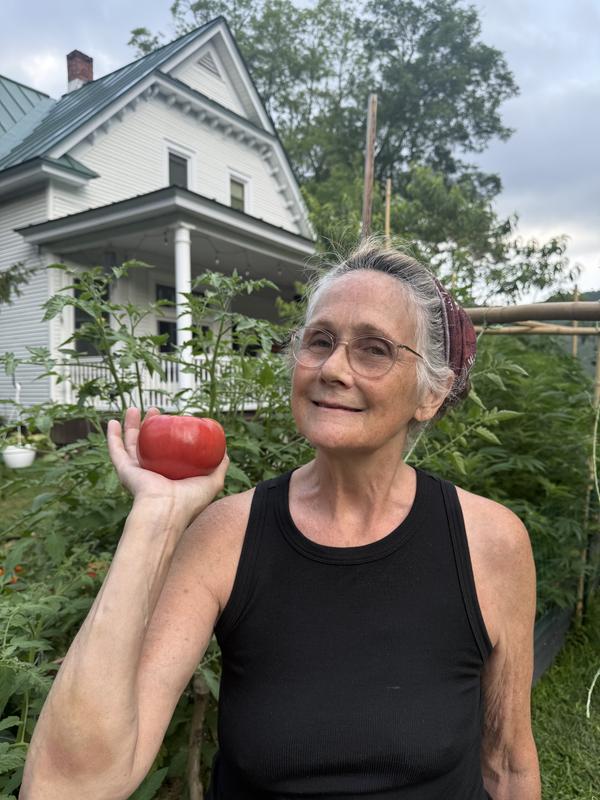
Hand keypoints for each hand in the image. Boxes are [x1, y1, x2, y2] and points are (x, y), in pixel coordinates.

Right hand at [107, 407, 228, 520]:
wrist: (168, 510)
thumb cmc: (190, 500)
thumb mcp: (212, 481)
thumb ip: (219, 466)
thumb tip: (225, 451)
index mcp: (168, 475)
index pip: (165, 451)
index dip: (167, 434)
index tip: (172, 418)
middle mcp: (150, 474)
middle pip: (146, 443)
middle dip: (149, 425)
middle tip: (154, 411)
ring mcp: (136, 472)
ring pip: (130, 443)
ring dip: (130, 425)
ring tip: (133, 409)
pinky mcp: (124, 472)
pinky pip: (115, 451)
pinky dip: (112, 437)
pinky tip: (112, 422)